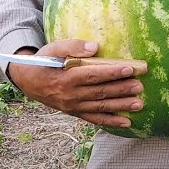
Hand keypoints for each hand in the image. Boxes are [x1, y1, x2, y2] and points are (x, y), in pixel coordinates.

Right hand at [6, 39, 143, 129]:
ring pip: (100, 107)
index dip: (111, 73)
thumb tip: (95, 47)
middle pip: (100, 92)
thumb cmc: (44, 61)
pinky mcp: (75, 113)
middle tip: (139, 86)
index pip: (93, 75)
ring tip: (139, 104)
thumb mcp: (53, 48)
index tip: (129, 69)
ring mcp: (73, 106)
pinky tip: (127, 122)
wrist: (29, 81)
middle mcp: (71, 95)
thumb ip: (73, 46)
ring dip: (121, 106)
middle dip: (121, 89)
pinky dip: (111, 122)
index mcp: (66, 77)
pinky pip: (95, 119)